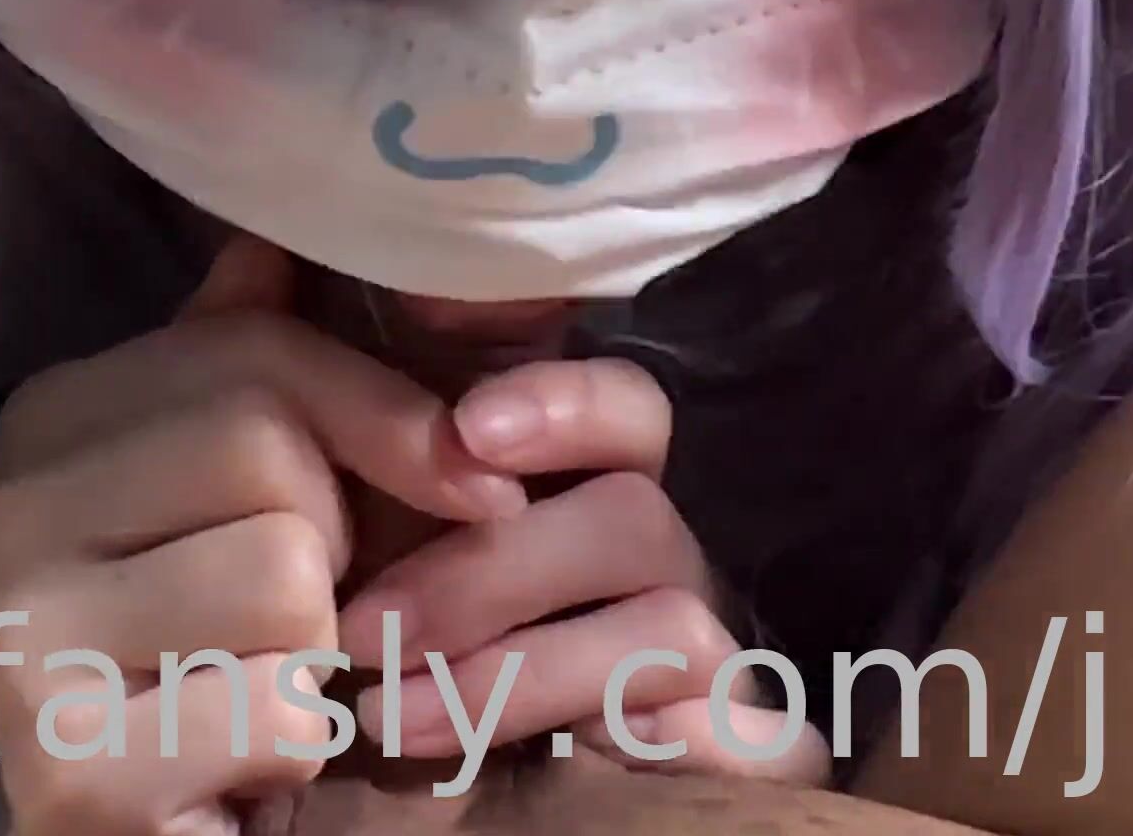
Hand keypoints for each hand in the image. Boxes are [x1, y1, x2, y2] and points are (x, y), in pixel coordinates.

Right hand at [0, 238, 533, 835]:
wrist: (152, 832)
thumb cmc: (214, 652)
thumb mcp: (244, 493)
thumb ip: (255, 364)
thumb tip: (280, 234)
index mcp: (42, 424)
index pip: (251, 346)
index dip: (384, 410)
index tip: (465, 475)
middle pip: (267, 449)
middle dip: (337, 543)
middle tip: (302, 615)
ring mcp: (12, 640)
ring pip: (283, 577)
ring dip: (319, 654)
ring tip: (264, 684)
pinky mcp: (62, 763)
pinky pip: (272, 707)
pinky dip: (297, 745)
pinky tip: (244, 761)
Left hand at [342, 358, 825, 784]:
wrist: (501, 794)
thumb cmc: (426, 646)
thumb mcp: (407, 547)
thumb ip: (418, 462)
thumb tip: (433, 342)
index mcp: (608, 490)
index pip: (630, 409)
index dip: (562, 403)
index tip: (469, 431)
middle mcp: (680, 559)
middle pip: (635, 519)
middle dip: (488, 572)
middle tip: (366, 630)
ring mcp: (726, 654)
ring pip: (673, 629)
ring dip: (520, 677)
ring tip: (391, 718)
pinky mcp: (759, 749)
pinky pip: (765, 742)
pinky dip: (682, 746)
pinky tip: (576, 757)